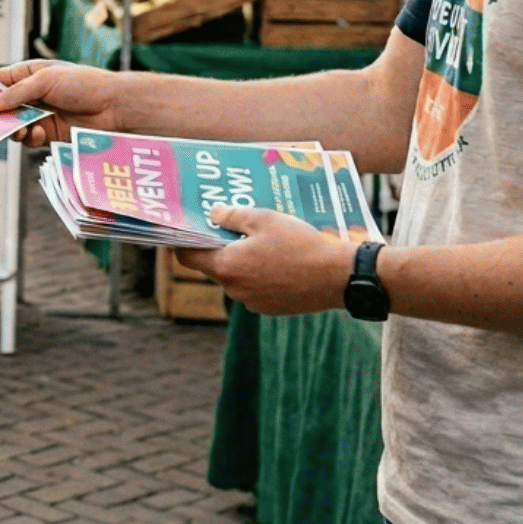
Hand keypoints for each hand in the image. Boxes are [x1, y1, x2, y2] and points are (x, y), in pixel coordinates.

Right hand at [0, 59, 123, 145]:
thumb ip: (16, 93)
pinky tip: (37, 135)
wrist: (114, 107)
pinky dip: (29, 138)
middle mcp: (31, 94)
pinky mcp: (49, 133)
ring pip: (13, 125)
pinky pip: (29, 139)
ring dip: (12, 129)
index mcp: (28, 74)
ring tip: (18, 131)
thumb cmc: (83, 83)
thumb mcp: (45, 80)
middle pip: (2, 106)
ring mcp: (40, 114)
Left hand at [174, 206, 354, 315]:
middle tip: (232, 227)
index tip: (187, 229)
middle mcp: (234, 289)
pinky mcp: (270, 308)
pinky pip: (255, 288)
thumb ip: (232, 217)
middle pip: (214, 266)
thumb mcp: (264, 219)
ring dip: (243, 261)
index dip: (184, 242)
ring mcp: (252, 302)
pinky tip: (279, 259)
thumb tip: (213, 215)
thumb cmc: (300, 244)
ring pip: (237, 277)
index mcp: (226, 267)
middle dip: (220, 247)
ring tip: (261, 240)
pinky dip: (260, 274)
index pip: (187, 257)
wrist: (338, 277)